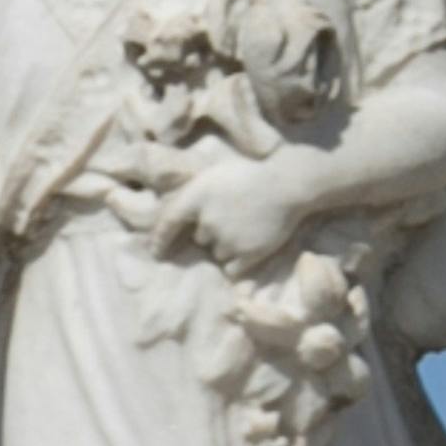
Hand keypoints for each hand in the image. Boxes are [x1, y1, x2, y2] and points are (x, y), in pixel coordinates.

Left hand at [98, 136, 308, 276]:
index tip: (156, 253)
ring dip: (227, 246)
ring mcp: (228, 239)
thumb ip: (194, 196)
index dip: (159, 240)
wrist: (288, 185)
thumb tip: (176, 218)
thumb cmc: (251, 176)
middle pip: (200, 239)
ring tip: (248, 226)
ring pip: (217, 254)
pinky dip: (239, 262)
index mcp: (196, 196)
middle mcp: (208, 220)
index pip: (167, 223)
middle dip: (212, 232)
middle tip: (235, 216)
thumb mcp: (215, 176)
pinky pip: (231, 269)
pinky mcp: (247, 255)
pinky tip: (252, 243)